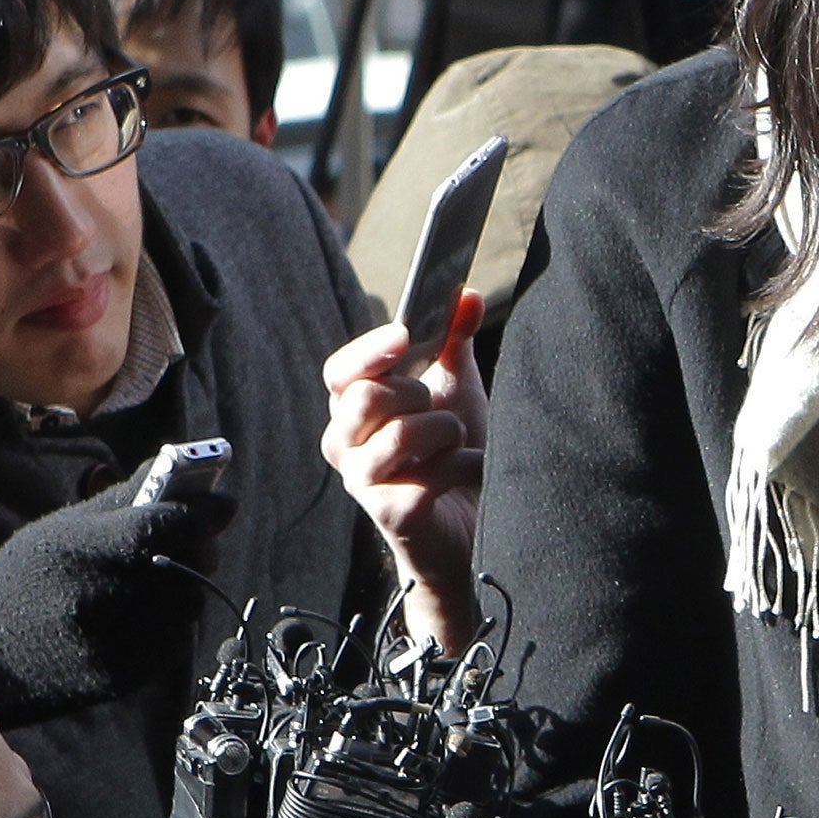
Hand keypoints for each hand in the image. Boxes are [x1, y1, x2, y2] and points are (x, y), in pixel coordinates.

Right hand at [0, 476, 228, 724]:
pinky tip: (143, 619)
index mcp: (79, 548)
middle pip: (187, 565)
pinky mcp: (118, 675)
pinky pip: (176, 644)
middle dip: (201, 550)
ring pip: (189, 605)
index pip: (161, 524)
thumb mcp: (64, 530)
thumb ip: (128, 499)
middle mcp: (94, 594)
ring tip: (159, 584)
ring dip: (187, 590)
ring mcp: (107, 639)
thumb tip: (193, 474)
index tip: (221, 506)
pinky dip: (171, 627)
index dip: (201, 512)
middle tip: (194, 546)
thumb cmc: (29, 580)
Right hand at [321, 290, 485, 652]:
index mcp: (355, 412)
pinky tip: (472, 473)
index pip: (340, 373)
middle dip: (418, 395)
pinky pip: (428, 475)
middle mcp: (346, 447)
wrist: (478, 525)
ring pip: (397, 434)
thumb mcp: (458, 392)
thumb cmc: (456, 455)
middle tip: (443, 412)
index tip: (405, 333)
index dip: (369, 351)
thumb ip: (454, 343)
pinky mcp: (391, 515)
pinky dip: (464, 466)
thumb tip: (463, 293)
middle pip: (364, 398)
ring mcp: (364, 484)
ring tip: (460, 444)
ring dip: (445, 431)